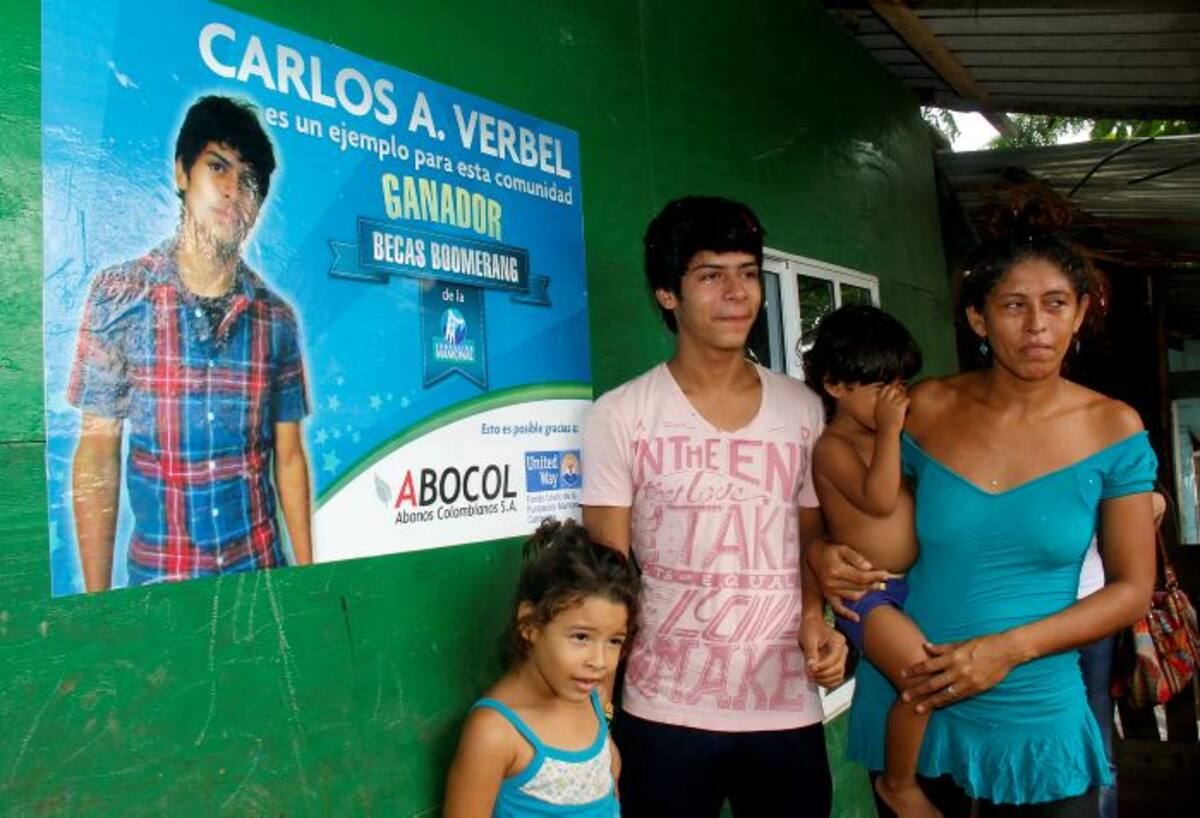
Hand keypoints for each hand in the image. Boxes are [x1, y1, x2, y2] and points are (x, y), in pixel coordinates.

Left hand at [799, 616, 847, 688]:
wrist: (813, 625)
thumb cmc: (810, 629)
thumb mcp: (808, 638)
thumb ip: (810, 652)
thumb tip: (811, 666)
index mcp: (838, 642)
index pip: (834, 659)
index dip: (822, 666)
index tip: (810, 669)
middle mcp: (843, 650)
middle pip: (838, 669)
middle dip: (823, 674)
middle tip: (809, 675)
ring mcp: (842, 658)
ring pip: (838, 675)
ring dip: (825, 680)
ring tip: (811, 677)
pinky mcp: (838, 664)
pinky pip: (837, 678)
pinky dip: (828, 682)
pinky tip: (817, 680)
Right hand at [808, 541, 894, 620]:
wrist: (814, 555)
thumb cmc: (830, 550)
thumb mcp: (843, 548)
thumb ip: (856, 557)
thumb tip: (869, 567)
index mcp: (836, 570)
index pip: (861, 577)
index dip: (875, 576)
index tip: (886, 574)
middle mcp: (832, 583)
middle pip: (859, 587)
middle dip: (873, 583)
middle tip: (883, 579)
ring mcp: (829, 591)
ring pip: (853, 596)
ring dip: (866, 592)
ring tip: (874, 585)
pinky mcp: (828, 596)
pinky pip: (838, 608)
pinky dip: (847, 614)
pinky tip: (857, 618)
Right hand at [874, 382, 909, 434]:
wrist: (887, 433)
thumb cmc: (883, 426)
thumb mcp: (878, 413)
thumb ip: (882, 405)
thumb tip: (887, 400)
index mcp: (879, 402)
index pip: (885, 388)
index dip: (891, 387)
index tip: (895, 390)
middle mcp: (885, 401)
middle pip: (893, 388)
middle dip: (899, 390)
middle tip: (902, 394)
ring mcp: (892, 404)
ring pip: (901, 394)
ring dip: (904, 397)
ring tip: (905, 403)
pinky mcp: (899, 407)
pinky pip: (906, 399)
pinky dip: (908, 402)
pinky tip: (908, 406)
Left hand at [899, 633, 1020, 712]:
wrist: (1006, 651)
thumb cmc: (983, 643)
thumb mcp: (961, 642)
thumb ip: (943, 647)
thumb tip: (925, 647)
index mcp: (953, 656)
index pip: (928, 664)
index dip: (914, 670)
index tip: (902, 674)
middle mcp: (958, 670)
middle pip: (933, 682)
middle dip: (917, 690)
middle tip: (904, 697)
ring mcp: (967, 681)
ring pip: (944, 694)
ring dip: (929, 702)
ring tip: (917, 709)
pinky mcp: (976, 689)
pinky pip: (957, 697)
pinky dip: (946, 702)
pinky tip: (937, 706)